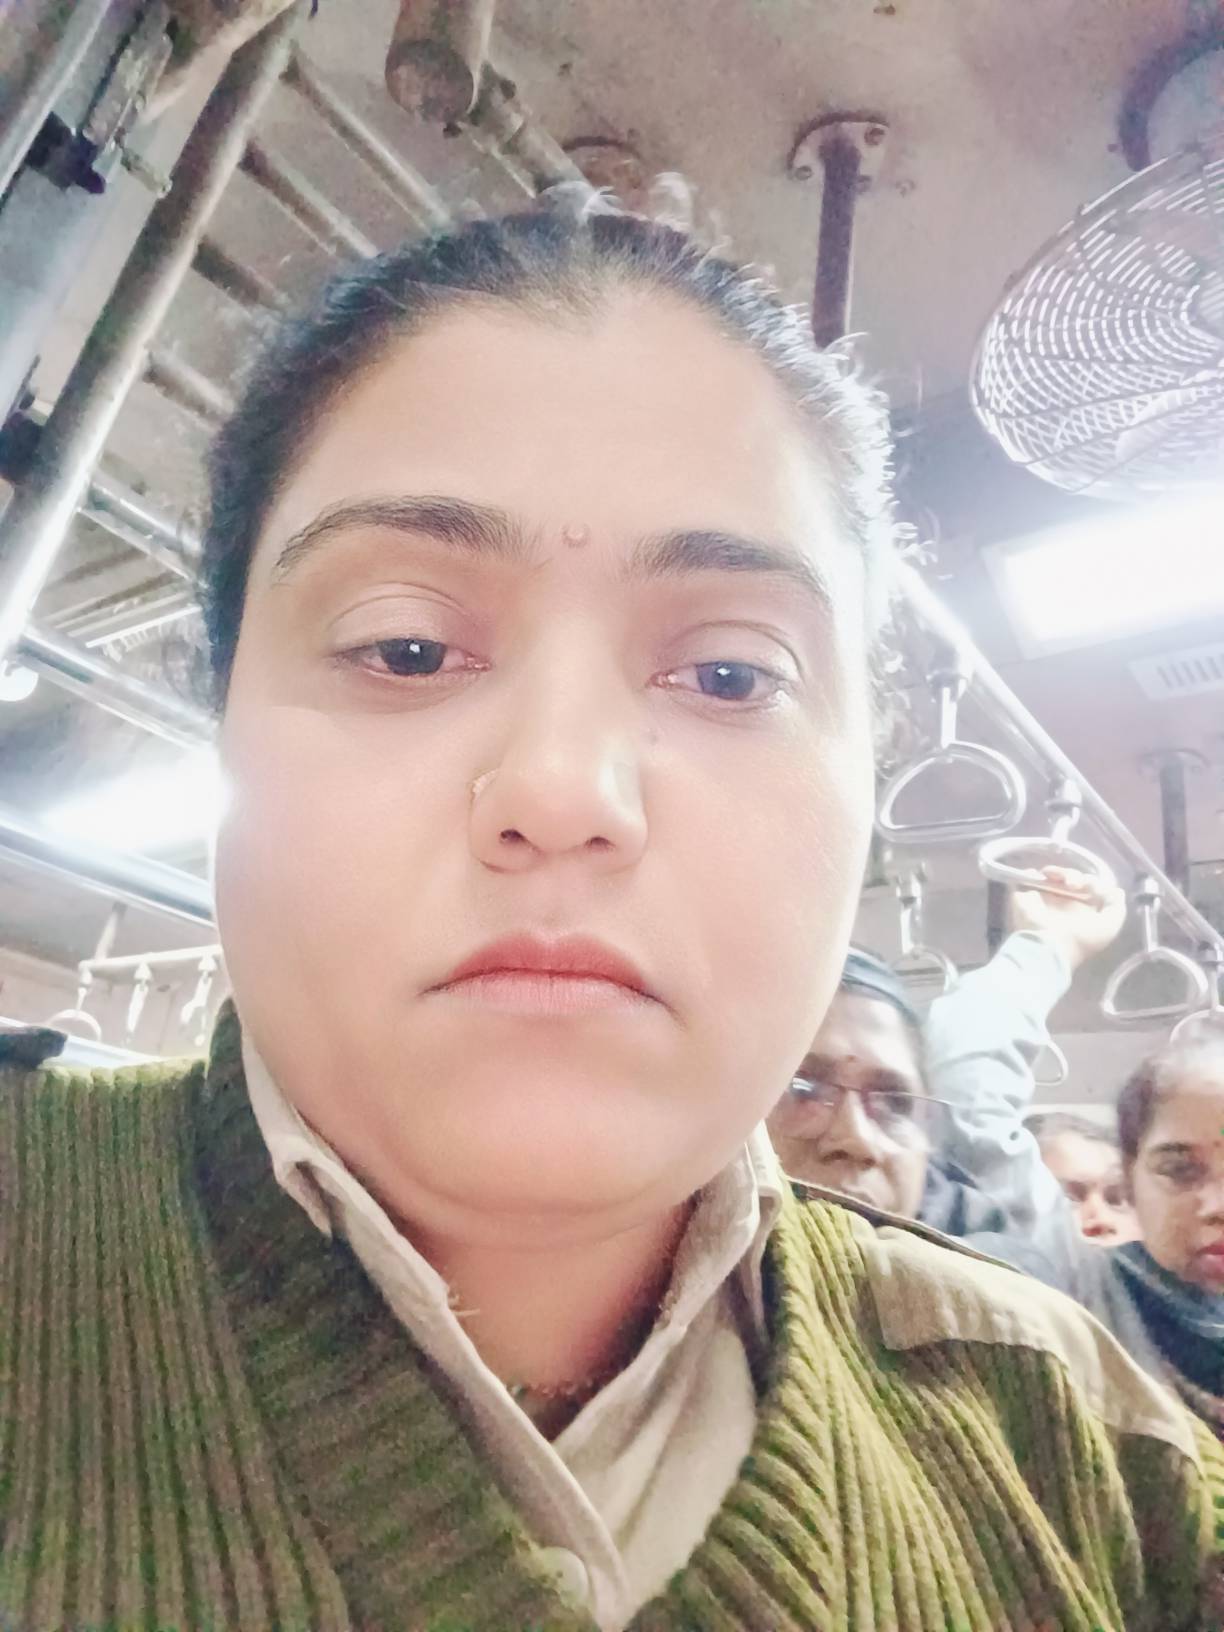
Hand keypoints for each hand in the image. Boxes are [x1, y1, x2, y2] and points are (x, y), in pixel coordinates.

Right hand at [1009, 865, 1127, 973]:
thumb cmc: (1081, 939)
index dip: (1090, 882)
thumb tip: (1114, 890)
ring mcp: (1042, 900)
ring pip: (1049, 876)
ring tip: (1060, 879)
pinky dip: (1032, 873)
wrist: (1051, 947)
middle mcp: (1061, 904)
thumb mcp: (1109, 926)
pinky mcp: (1024, 898)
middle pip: (1067, 879)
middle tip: (1074, 884)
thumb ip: (1116, 907)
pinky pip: (1026, 878)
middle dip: (1074, 875)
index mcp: (1080, 911)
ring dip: (1057, 872)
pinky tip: (1042, 875)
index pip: (1085, 888)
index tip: (1091, 887)